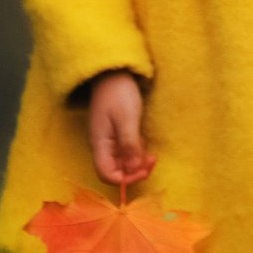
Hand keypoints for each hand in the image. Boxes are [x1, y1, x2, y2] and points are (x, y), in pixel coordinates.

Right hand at [86, 70, 153, 186]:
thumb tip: (134, 169)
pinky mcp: (117, 134)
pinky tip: (146, 146)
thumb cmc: (119, 93)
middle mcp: (103, 146)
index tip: (143, 170)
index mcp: (100, 144)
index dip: (125, 179)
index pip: (106, 174)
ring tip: (152, 155)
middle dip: (134, 171)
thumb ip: (129, 144)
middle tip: (152, 161)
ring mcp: (110, 140)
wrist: (114, 73)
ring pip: (122, 162)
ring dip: (138, 163)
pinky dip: (137, 153)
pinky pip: (126, 152)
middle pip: (115, 171)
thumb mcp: (127, 118)